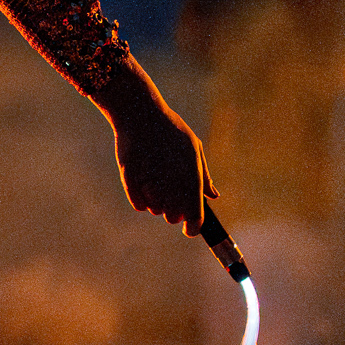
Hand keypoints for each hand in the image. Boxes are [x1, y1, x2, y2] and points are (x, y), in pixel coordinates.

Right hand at [102, 64, 212, 235]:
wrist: (140, 115)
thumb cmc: (170, 129)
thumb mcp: (194, 148)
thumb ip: (204, 175)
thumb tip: (213, 196)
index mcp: (192, 180)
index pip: (195, 219)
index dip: (193, 227)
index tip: (189, 229)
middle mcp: (172, 187)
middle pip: (173, 218)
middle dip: (173, 211)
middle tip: (169, 193)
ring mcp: (151, 186)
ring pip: (155, 210)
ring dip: (156, 201)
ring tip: (154, 177)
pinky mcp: (131, 185)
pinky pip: (139, 204)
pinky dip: (140, 196)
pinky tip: (141, 176)